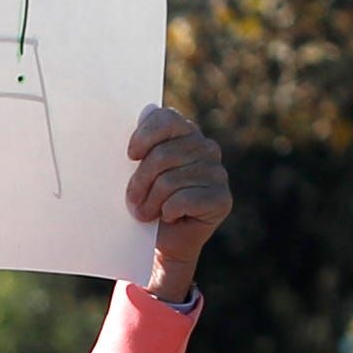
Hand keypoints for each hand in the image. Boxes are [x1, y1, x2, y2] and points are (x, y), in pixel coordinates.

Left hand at [125, 105, 232, 304]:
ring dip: (150, 202)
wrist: (163, 242)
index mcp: (187, 133)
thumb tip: (146, 109)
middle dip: (140, 181)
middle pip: (163, 155)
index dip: (144, 136)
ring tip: (145, 213)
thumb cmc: (147, 202)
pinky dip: (167, 212)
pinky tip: (169, 217)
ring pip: (170, 181)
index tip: (130, 156)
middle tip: (131, 200)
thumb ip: (143, 143)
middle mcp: (207, 149)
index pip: (167, 119)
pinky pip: (183, 200)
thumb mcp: (138, 171)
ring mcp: (218, 174)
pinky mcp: (222, 199)